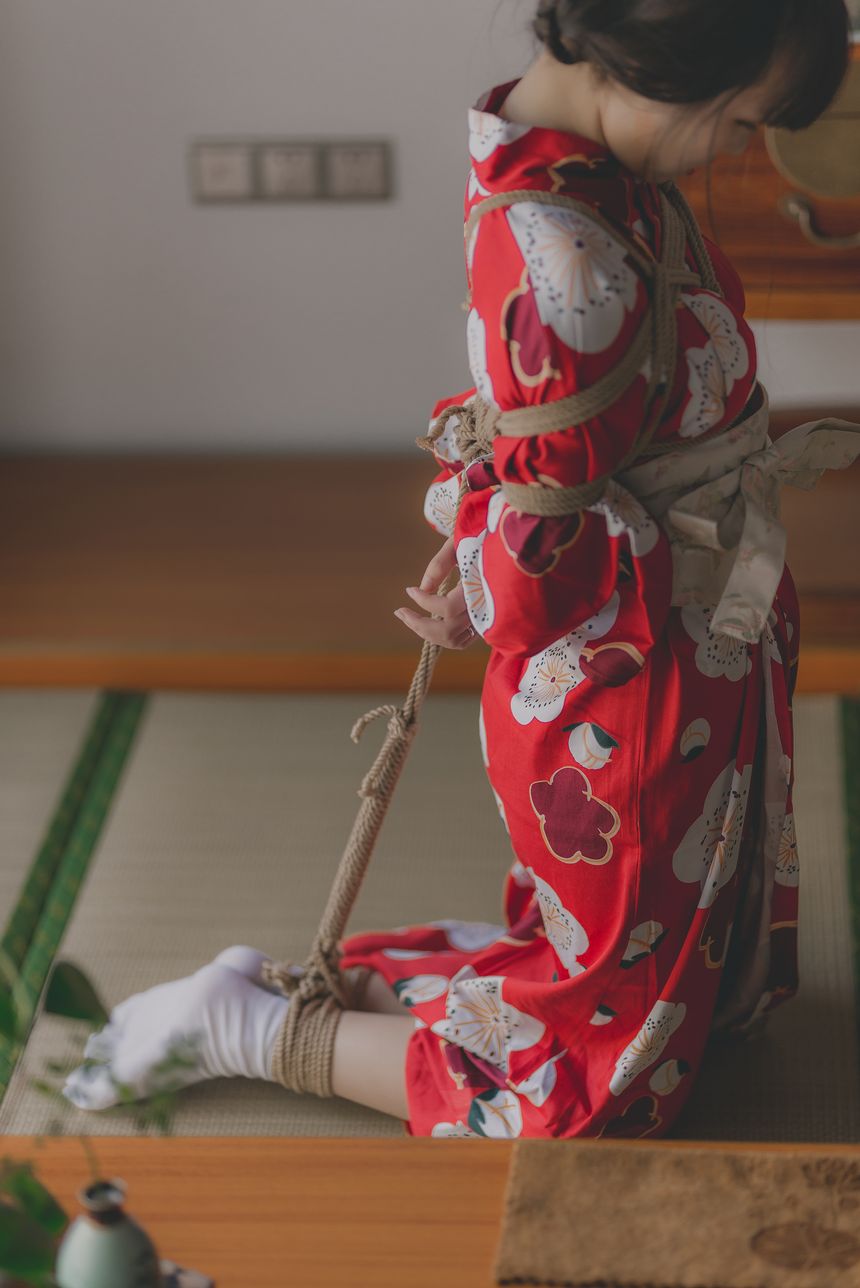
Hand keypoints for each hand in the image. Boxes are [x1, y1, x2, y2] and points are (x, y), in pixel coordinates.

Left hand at [393, 535, 479, 649]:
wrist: (510, 548)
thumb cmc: (482, 539)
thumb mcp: (458, 544)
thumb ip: (439, 565)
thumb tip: (422, 589)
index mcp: (479, 588)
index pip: (446, 608)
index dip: (423, 601)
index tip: (409, 590)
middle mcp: (484, 608)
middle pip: (447, 631)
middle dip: (418, 624)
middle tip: (399, 612)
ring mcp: (486, 620)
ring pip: (453, 640)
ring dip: (427, 634)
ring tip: (409, 619)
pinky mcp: (485, 625)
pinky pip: (463, 641)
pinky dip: (444, 638)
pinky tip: (430, 625)